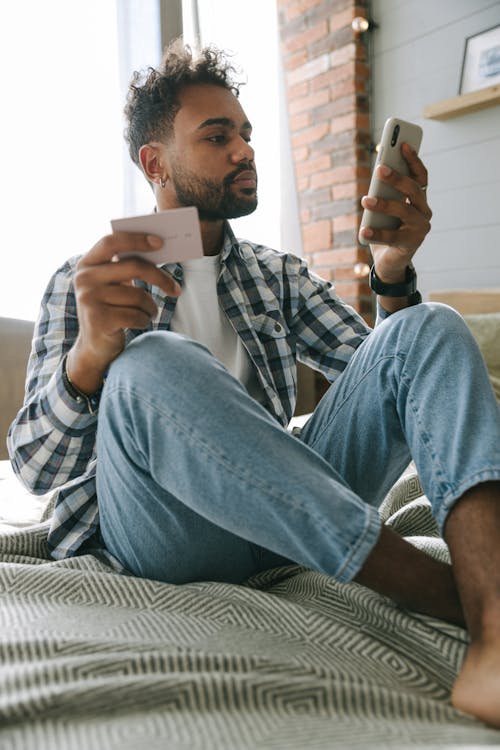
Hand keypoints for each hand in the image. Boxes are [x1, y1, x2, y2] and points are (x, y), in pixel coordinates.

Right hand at [68, 232, 180, 393]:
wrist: (94, 347)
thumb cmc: (111, 309)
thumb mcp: (113, 285)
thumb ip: (126, 266)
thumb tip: (158, 247)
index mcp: (86, 264)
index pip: (111, 242)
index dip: (136, 240)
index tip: (160, 242)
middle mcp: (84, 279)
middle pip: (133, 267)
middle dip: (160, 278)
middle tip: (176, 289)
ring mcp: (89, 299)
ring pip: (138, 296)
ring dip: (151, 307)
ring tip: (148, 312)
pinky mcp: (98, 320)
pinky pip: (136, 315)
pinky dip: (144, 319)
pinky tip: (140, 322)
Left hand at [360, 143, 431, 283]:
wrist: (390, 263)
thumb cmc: (387, 230)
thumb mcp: (384, 209)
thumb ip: (384, 193)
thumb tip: (378, 172)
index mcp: (419, 200)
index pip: (420, 176)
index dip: (413, 160)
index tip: (403, 144)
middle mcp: (424, 212)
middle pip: (413, 190)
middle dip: (397, 178)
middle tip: (379, 169)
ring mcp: (420, 229)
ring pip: (404, 211)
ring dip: (384, 204)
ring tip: (365, 200)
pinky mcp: (410, 245)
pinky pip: (392, 237)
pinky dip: (376, 234)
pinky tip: (363, 231)